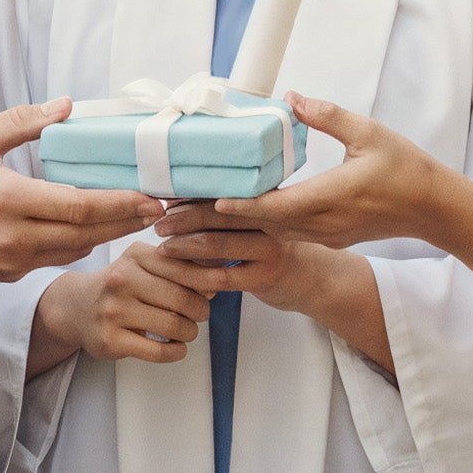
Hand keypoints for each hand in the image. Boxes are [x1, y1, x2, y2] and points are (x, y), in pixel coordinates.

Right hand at [0, 99, 162, 279]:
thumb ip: (23, 121)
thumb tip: (65, 106)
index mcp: (9, 200)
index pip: (78, 207)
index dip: (119, 204)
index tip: (149, 197)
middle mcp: (15, 238)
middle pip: (86, 234)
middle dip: (126, 221)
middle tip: (159, 209)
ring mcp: (11, 261)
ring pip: (73, 250)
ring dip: (106, 235)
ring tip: (135, 217)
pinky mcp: (6, 273)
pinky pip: (53, 258)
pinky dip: (78, 243)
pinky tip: (94, 228)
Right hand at [34, 241, 226, 366]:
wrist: (75, 307)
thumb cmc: (121, 284)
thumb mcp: (143, 264)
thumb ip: (178, 268)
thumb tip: (216, 280)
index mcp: (135, 255)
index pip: (183, 266)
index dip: (208, 278)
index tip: (221, 284)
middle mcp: (122, 279)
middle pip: (181, 298)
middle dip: (201, 309)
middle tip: (202, 314)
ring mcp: (114, 311)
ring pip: (172, 325)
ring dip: (190, 332)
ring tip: (189, 330)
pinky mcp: (110, 340)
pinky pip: (157, 351)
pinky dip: (176, 352)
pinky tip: (178, 348)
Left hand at [156, 200, 394, 373]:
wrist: (313, 280)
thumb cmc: (276, 249)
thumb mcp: (262, 224)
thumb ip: (234, 214)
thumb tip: (185, 202)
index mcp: (264, 201)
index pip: (224, 192)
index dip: (194, 194)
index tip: (167, 195)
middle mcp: (268, 220)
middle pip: (218, 214)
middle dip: (183, 217)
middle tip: (159, 220)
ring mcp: (268, 249)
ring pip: (217, 244)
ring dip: (185, 245)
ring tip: (163, 246)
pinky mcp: (264, 277)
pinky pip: (223, 276)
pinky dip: (197, 275)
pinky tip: (181, 275)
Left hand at [211, 94, 441, 248]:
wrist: (433, 207)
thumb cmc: (405, 168)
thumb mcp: (367, 132)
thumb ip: (327, 116)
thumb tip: (292, 98)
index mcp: (332, 198)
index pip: (278, 207)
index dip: (244, 205)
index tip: (215, 198)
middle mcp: (324, 224)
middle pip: (267, 225)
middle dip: (229, 218)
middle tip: (195, 208)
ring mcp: (327, 235)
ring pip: (276, 233)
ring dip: (244, 223)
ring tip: (209, 211)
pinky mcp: (331, 237)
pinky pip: (289, 235)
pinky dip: (264, 226)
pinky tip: (247, 213)